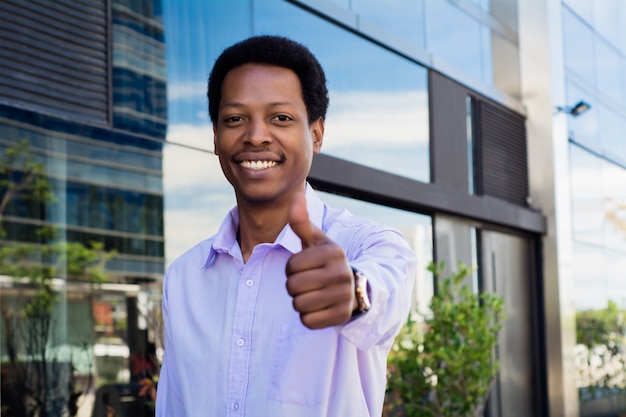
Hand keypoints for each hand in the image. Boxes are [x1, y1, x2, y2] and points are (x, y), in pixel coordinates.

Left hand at [285, 192, 355, 328]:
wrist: (353, 288)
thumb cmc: (325, 261)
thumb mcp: (315, 241)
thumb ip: (302, 222)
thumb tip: (295, 197)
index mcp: (333, 253)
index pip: (291, 266)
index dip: (292, 268)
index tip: (306, 267)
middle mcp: (342, 273)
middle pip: (293, 287)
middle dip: (294, 285)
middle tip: (308, 282)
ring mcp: (343, 296)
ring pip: (299, 305)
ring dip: (300, 301)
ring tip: (313, 294)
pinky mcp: (341, 316)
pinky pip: (308, 321)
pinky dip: (308, 317)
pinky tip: (319, 307)